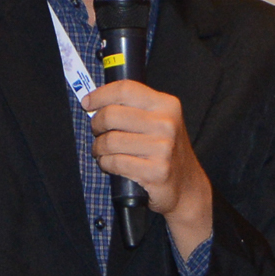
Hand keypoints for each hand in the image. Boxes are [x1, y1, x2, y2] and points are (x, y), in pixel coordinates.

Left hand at [81, 81, 211, 258]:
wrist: (186, 186)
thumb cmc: (164, 150)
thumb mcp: (158, 121)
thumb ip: (133, 108)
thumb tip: (95, 101)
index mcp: (166, 105)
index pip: (125, 89)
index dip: (100, 95)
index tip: (88, 103)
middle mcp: (166, 124)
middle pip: (112, 115)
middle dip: (96, 124)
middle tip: (98, 132)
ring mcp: (163, 148)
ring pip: (109, 141)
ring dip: (99, 148)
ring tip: (103, 151)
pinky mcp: (155, 171)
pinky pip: (114, 162)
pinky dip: (105, 164)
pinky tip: (110, 164)